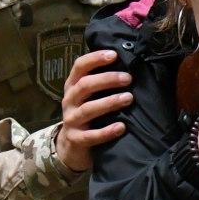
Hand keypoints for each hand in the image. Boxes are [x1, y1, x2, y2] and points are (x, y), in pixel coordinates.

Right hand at [56, 49, 133, 172]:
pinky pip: (91, 135)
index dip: (95, 58)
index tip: (114, 55)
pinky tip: (122, 127)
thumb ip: (101, 81)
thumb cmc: (86, 113)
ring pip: (88, 109)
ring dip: (109, 102)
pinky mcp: (76, 139)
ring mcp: (71, 120)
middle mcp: (69, 100)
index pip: (80, 66)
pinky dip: (107, 131)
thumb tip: (128, 65)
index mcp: (72, 85)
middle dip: (107, 79)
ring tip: (129, 98)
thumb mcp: (88, 95)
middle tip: (128, 78)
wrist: (71, 145)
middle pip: (85, 85)